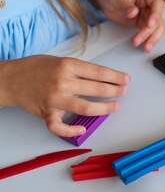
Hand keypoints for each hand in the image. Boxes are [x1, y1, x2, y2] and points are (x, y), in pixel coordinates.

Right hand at [0, 55, 128, 136]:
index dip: (116, 77)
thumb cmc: (38, 68)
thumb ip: (81, 70)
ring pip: (86, 108)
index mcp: (68, 65)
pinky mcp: (47, 113)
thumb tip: (106, 78)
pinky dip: (72, 130)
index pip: (99, 72)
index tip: (126, 79)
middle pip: (97, 89)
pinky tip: (82, 129)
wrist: (11, 79)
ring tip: (115, 106)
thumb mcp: (61, 61)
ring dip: (105, 108)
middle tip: (123, 91)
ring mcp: (54, 99)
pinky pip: (60, 127)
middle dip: (115, 91)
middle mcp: (62, 82)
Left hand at [94, 0, 164, 51]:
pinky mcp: (141, 22)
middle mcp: (148, 3)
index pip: (157, 3)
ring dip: (151, 37)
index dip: (156, 14)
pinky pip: (148, 32)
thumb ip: (124, 5)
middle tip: (142, 39)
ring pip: (156, 27)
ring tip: (145, 46)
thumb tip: (134, 12)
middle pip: (158, 18)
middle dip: (152, 30)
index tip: (150, 24)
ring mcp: (146, 13)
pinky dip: (147, 39)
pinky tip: (144, 44)